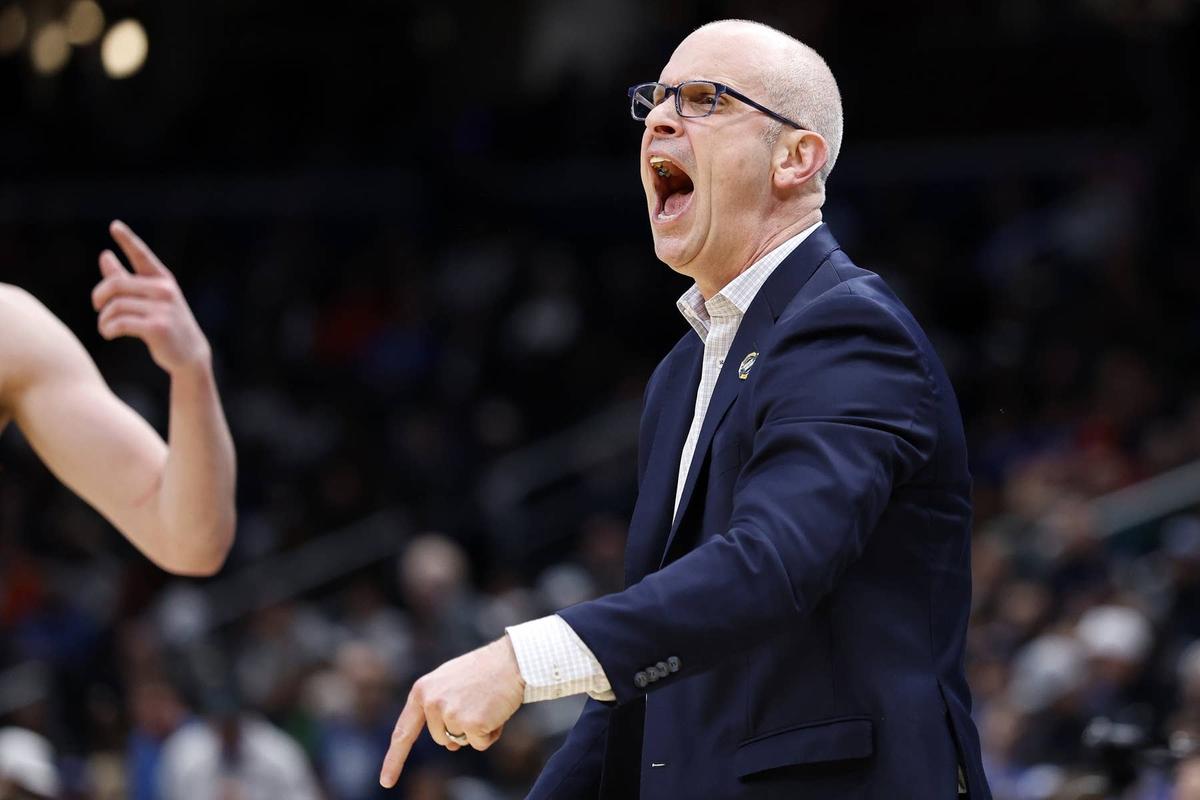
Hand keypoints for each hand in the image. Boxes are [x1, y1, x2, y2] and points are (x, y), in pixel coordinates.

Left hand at [91, 220, 210, 374]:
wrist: (190, 354)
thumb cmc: (166, 324)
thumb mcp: (149, 300)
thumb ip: (125, 279)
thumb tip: (105, 255)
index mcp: (163, 280)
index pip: (142, 255)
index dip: (127, 240)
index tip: (115, 226)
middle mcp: (164, 290)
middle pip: (116, 285)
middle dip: (99, 295)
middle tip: (96, 306)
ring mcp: (163, 309)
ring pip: (116, 306)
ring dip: (104, 319)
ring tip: (105, 327)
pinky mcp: (157, 327)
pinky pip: (120, 323)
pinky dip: (108, 329)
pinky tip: (109, 333)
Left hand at [379, 637, 525, 787]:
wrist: (511, 660)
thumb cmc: (484, 670)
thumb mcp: (450, 683)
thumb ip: (440, 709)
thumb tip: (450, 744)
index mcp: (422, 690)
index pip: (404, 731)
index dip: (395, 759)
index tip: (387, 782)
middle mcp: (431, 703)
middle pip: (440, 739)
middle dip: (460, 729)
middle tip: (476, 702)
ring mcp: (449, 714)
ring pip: (461, 742)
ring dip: (477, 730)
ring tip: (487, 703)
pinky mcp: (470, 723)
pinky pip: (480, 743)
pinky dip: (491, 733)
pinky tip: (496, 711)